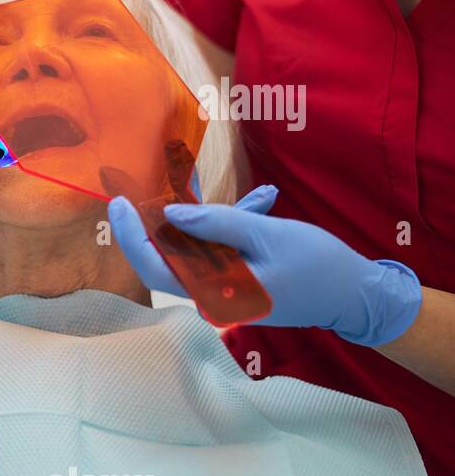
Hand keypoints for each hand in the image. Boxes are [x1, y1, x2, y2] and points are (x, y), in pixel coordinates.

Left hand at [108, 185, 422, 345]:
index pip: (156, 267)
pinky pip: (220, 250)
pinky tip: (266, 201)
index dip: (133, 236)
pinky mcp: (235, 281)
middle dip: (164, 216)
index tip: (119, 203)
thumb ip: (217, 224)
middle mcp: (211, 297)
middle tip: (158, 178)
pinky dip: (234, 225)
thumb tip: (170, 214)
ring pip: (197, 248)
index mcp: (214, 293)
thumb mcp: (267, 235)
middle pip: (170, 255)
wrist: (357, 296)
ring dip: (213, 216)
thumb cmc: (318, 266)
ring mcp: (223, 291)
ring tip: (244, 190)